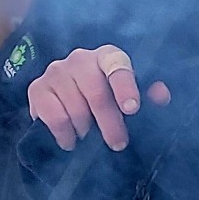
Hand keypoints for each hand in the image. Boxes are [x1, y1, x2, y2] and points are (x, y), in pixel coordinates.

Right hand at [27, 45, 169, 152]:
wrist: (66, 94)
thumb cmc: (107, 94)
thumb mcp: (130, 93)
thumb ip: (149, 94)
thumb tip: (161, 94)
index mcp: (107, 56)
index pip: (117, 66)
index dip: (125, 88)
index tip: (132, 110)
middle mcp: (79, 59)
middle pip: (96, 94)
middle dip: (110, 124)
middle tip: (118, 143)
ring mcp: (56, 72)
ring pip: (75, 109)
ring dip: (86, 129)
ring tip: (90, 134)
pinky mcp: (37, 88)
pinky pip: (54, 117)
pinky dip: (65, 134)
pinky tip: (71, 139)